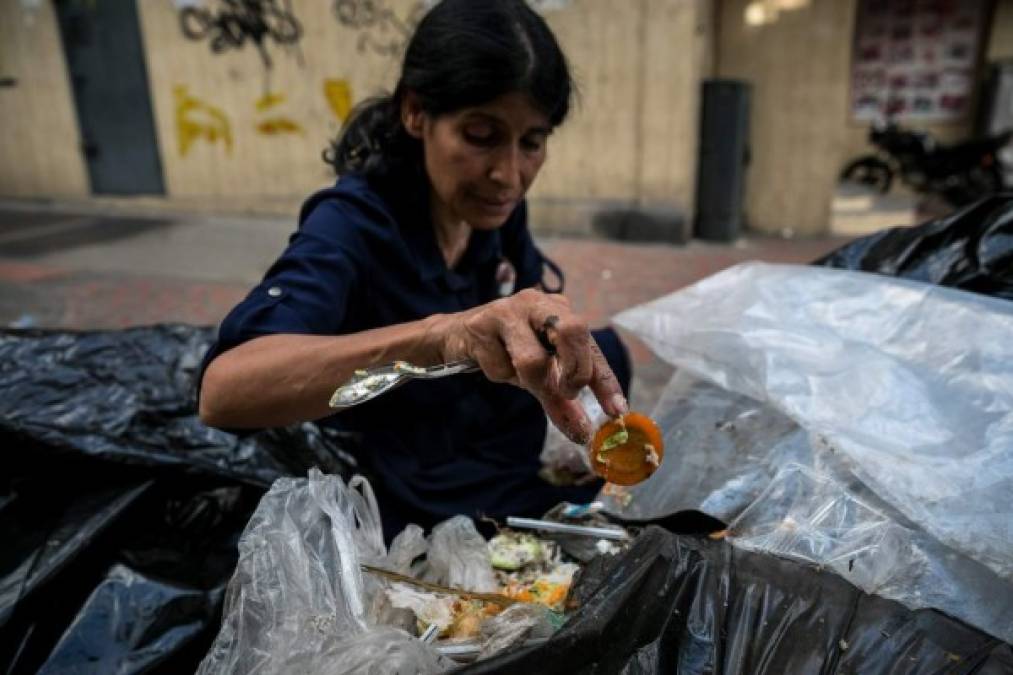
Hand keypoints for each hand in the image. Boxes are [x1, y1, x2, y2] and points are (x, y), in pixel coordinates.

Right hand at [430, 288, 627, 443]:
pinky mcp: (481, 325)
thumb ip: (561, 397)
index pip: (591, 344)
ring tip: (517, 375)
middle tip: (568, 393)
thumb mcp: (539, 373)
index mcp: (560, 310)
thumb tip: (583, 433)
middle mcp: (539, 304)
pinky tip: (491, 361)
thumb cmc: (506, 351)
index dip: (605, 378)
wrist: (454, 335)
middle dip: (574, 371)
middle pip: (573, 331)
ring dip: (528, 382)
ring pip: (533, 361)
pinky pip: (499, 368)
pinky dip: (499, 376)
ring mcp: (508, 311)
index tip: (616, 410)